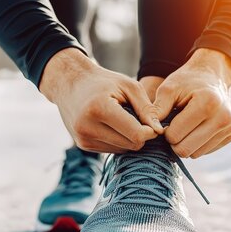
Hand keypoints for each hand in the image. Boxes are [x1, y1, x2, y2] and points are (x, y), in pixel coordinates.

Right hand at [39, 48, 156, 152]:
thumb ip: (146, 108)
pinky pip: (112, 150)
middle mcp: (87, 127)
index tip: (154, 123)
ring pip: (123, 150)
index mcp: (99, 109)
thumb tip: (159, 131)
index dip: (150, 132)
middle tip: (139, 118)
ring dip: (129, 138)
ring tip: (123, 119)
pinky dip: (118, 140)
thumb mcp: (129, 86)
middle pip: (131, 144)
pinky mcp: (83, 145)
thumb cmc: (104, 81)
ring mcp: (83, 139)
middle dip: (141, 135)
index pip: (135, 134)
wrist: (70, 82)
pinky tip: (113, 125)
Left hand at [146, 48, 230, 158]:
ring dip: (185, 143)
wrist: (212, 76)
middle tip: (173, 127)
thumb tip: (151, 130)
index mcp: (207, 103)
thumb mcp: (168, 89)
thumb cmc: (187, 82)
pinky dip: (197, 144)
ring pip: (195, 154)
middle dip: (174, 141)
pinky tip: (197, 128)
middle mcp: (223, 117)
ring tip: (185, 126)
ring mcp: (229, 127)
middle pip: (186, 150)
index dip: (165, 131)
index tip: (167, 121)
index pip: (175, 135)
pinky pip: (205, 152)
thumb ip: (156, 109)